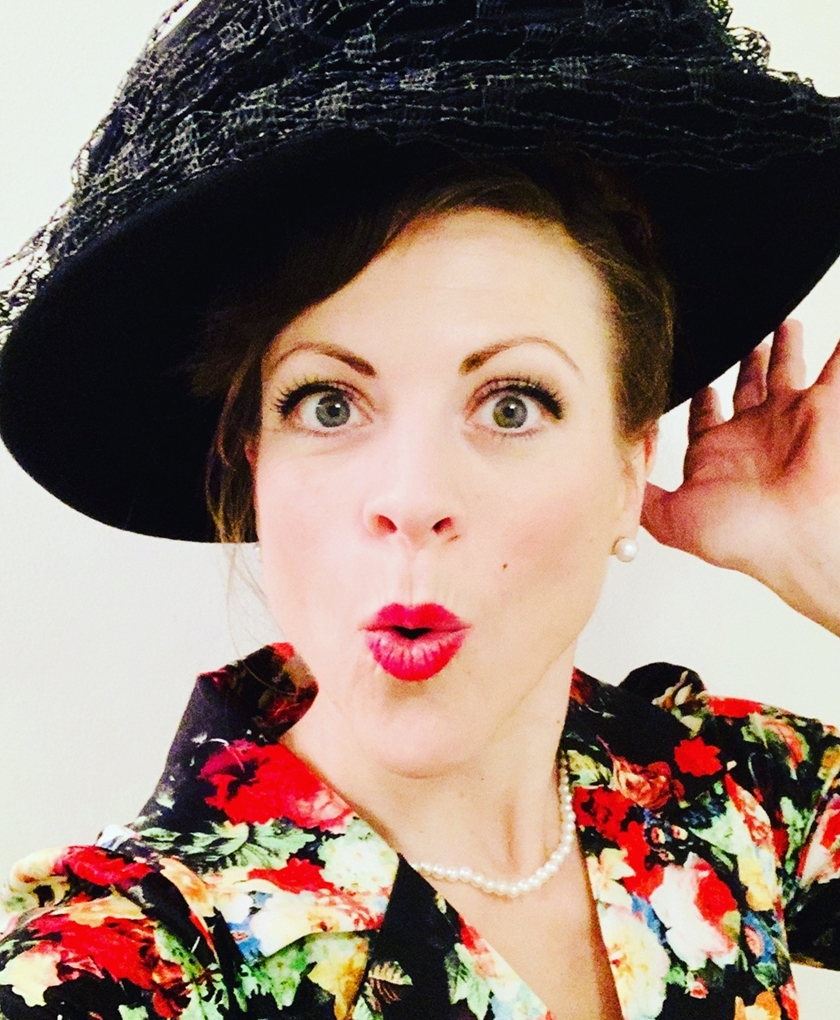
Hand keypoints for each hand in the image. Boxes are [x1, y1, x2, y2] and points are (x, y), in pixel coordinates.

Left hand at [642, 320, 839, 634]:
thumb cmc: (743, 538)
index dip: (697, 397)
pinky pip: (835, 369)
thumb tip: (610, 479)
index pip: (704, 416)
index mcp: (718, 454)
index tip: (690, 378)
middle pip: (745, 386)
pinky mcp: (821, 407)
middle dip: (743, 363)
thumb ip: (640, 495)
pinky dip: (837, 350)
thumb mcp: (670, 518)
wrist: (795, 539)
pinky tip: (834, 334)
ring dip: (783, 347)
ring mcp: (788, 419)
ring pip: (785, 371)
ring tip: (781, 323)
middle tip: (738, 338)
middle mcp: (753, 435)